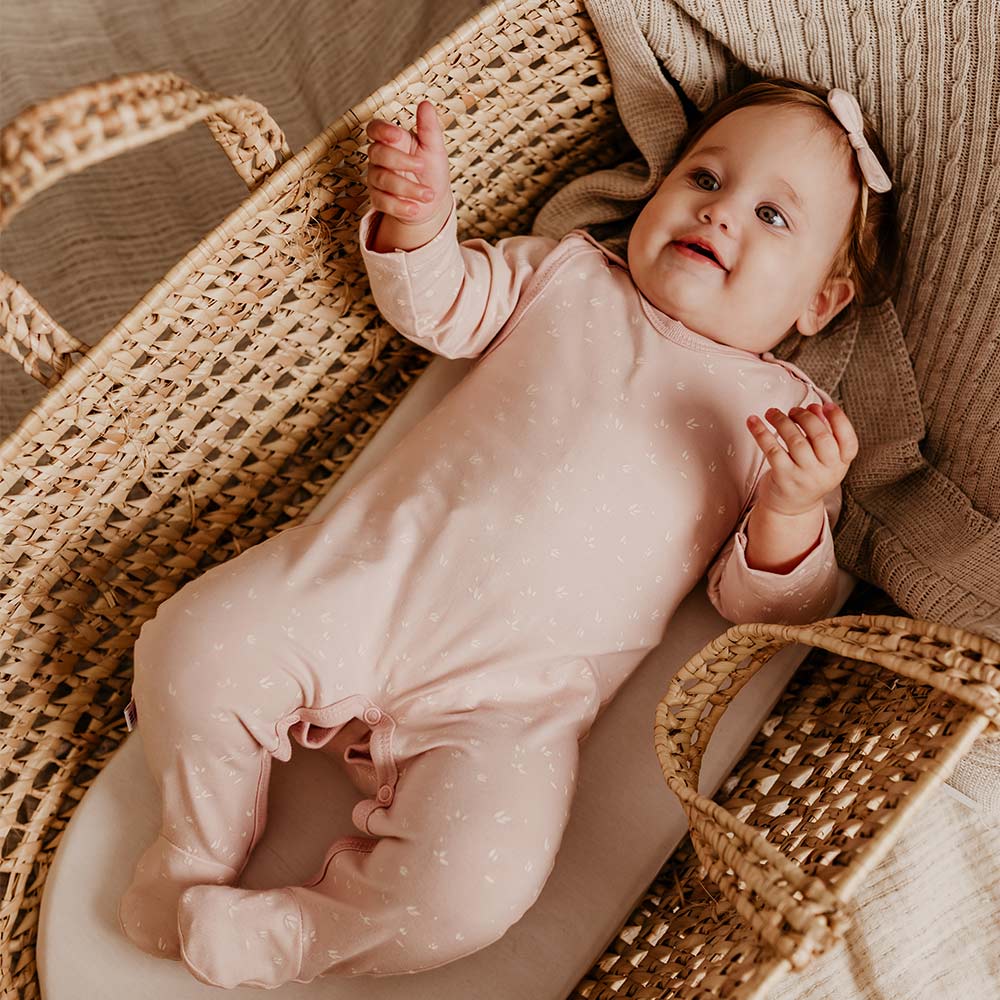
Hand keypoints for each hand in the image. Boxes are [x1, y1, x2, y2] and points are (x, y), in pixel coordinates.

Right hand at [364, 100, 452, 225]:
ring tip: (429, 195)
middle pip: (377, 153)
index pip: (375, 128)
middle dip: (400, 160)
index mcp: (392, 140)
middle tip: (423, 165)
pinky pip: (382, 202)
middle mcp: (380, 158)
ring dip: (407, 188)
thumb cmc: (432, 171)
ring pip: (382, 179)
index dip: (381, 130)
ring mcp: (376, 178)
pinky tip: (415, 209)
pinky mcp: (378, 199)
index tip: (396, 135)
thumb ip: (429, 128)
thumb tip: (426, 104)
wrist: (432, 202)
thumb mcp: (435, 149)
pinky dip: (400, 207)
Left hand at [746, 401, 857, 515]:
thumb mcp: (824, 459)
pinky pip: (772, 450)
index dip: (839, 420)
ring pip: (796, 441)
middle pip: (821, 437)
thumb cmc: (807, 476)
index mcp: (841, 465)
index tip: (826, 405)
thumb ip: (824, 434)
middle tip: (793, 411)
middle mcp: (826, 472)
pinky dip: (761, 432)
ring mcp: (805, 476)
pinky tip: (754, 422)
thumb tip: (816, 408)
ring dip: (782, 421)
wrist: (791, 509)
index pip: (849, 441)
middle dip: (806, 417)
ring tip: (772, 413)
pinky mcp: (783, 478)